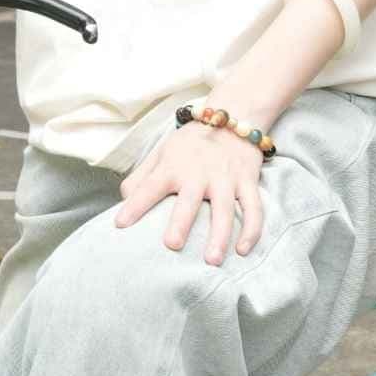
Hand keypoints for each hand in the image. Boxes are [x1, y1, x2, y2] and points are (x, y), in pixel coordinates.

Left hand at [115, 122, 265, 263]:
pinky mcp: (248, 181)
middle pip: (190, 200)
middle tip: (173, 245)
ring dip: (220, 235)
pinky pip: (254, 208)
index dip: (135, 205)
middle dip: (181, 222)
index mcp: (173, 166)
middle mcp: (199, 173)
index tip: (121, 225)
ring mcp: (226, 178)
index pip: (150, 187)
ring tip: (212, 260)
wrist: (233, 114)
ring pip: (225, 209)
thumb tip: (124, 199)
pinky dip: (252, 230)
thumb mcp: (162, 152)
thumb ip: (141, 176)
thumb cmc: (191, 142)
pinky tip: (243, 250)